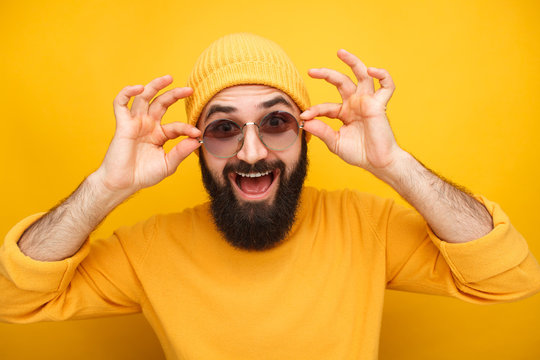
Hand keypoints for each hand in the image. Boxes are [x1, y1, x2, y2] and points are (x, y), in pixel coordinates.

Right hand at [95, 75, 200, 194]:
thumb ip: (181, 152)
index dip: (187, 127)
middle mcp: (148, 125)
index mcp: (159, 135)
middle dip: (175, 94)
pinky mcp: (122, 124)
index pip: (176, 126)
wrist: (123, 183)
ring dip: (155, 85)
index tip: (197, 133)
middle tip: (189, 89)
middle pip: (162, 103)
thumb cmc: (143, 175)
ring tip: (168, 78)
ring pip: (144, 97)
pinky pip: (121, 103)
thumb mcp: (167, 164)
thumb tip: (197, 140)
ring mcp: (135, 123)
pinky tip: (138, 88)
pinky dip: (127, 92)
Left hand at [300, 50, 401, 174]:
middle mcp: (356, 103)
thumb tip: (305, 121)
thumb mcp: (335, 143)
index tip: (303, 116)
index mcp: (344, 112)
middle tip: (312, 71)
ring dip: (353, 61)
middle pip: (341, 81)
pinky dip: (382, 75)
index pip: (326, 106)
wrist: (378, 162)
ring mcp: (368, 102)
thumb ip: (321, 131)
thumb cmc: (359, 153)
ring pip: (362, 75)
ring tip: (340, 52)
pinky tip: (371, 70)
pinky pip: (387, 85)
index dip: (314, 110)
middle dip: (326, 74)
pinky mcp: (380, 105)